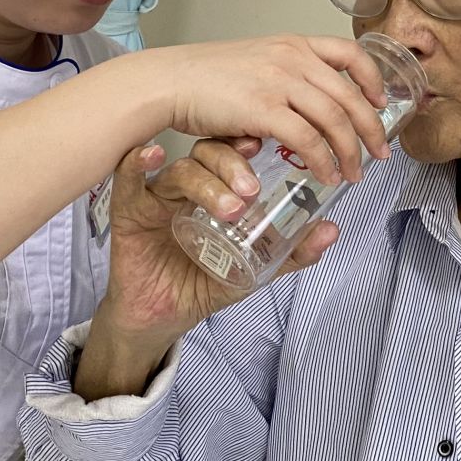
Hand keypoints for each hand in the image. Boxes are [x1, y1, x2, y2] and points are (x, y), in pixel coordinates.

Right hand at [97, 138, 340, 347]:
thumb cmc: (204, 282)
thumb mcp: (255, 269)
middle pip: (210, 153)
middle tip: (252, 190)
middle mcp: (189, 184)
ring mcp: (158, 195)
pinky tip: (154, 155)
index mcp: (218, 187)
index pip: (234, 152)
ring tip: (230, 208)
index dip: (249, 143)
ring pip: (182, 171)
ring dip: (207, 183)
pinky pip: (129, 180)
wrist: (162, 318)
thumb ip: (291, 252)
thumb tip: (332, 230)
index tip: (267, 144)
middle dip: (233, 165)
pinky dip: (138, 163)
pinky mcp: (129, 211)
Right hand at [135, 36, 392, 187]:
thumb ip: (284, 79)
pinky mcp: (263, 109)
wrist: (168, 80)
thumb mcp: (255, 62)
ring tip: (355, 173)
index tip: (381, 102)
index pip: (350, 52)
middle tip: (380, 153)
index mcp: (293, 44)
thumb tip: (304, 112)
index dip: (372, 79)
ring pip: (334, 119)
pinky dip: (322, 161)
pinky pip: (307, 140)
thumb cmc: (204, 77)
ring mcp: (279, 82)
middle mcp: (292, 58)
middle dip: (371, 128)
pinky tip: (325, 175)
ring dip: (350, 151)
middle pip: (349, 95)